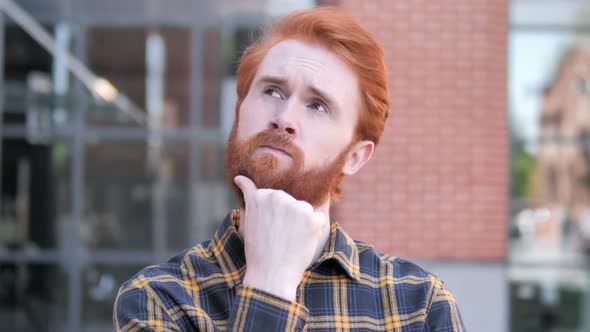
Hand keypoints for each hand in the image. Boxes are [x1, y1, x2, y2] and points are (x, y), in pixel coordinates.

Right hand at [234, 175, 327, 300]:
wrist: (271, 275)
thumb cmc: (258, 249)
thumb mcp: (248, 219)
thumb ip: (249, 195)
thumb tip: (241, 177)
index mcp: (262, 195)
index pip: (276, 199)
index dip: (274, 218)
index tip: (269, 231)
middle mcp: (279, 197)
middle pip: (291, 203)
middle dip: (289, 217)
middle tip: (279, 237)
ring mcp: (297, 207)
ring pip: (305, 210)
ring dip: (302, 223)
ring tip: (290, 240)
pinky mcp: (314, 219)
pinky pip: (319, 219)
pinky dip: (314, 231)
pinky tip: (302, 242)